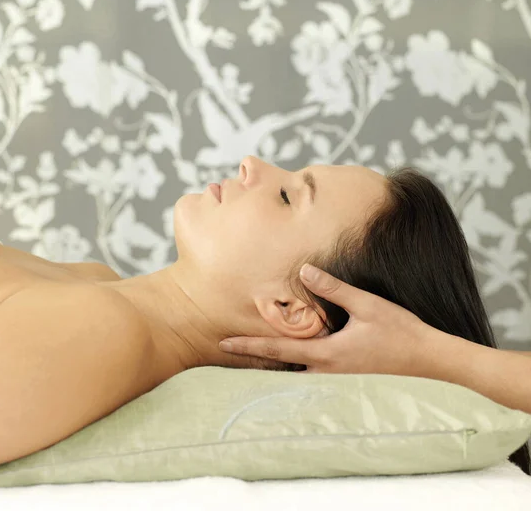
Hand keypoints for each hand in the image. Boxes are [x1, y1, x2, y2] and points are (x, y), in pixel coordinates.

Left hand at [219, 264, 443, 375]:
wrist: (431, 363)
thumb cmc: (401, 333)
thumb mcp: (367, 305)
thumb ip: (334, 289)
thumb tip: (304, 272)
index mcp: (327, 354)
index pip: (278, 351)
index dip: (249, 345)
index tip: (223, 344)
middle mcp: (327, 373)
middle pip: (280, 369)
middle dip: (252, 362)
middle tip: (225, 354)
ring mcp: (337, 381)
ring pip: (295, 375)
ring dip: (271, 367)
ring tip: (248, 358)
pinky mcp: (347, 382)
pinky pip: (312, 376)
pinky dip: (293, 369)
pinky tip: (289, 362)